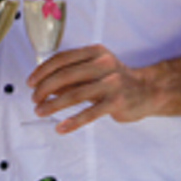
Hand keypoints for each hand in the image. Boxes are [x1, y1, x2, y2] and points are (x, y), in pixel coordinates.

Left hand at [26, 44, 157, 132]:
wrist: (149, 90)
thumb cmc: (117, 80)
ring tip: (40, 111)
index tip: (31, 82)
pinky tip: (61, 127)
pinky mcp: (116, 102)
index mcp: (95, 52)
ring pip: (74, 94)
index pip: (62, 58)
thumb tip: (44, 85)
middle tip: (34, 99)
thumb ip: (72, 76)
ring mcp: (111, 83)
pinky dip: (72, 121)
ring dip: (53, 105)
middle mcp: (103, 64)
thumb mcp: (95, 70)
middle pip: (65, 75)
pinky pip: (90, 113)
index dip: (43, 70)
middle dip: (44, 88)